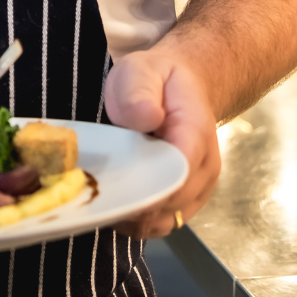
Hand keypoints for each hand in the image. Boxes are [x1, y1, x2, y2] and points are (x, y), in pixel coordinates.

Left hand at [103, 48, 221, 239]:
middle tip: (92, 191)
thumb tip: (145, 116)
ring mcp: (197, 190)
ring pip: (162, 222)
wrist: (180, 87)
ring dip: (130, 217)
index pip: (177, 175)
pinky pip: (159, 225)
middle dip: (130, 203)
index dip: (144, 188)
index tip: (109, 187)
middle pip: (168, 205)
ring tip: (102, 195)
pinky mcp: (184, 203)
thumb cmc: (157, 80)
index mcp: (195, 135)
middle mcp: (204, 169)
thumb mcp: (141, 71)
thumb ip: (140, 91)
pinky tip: (114, 202)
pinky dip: (135, 221)